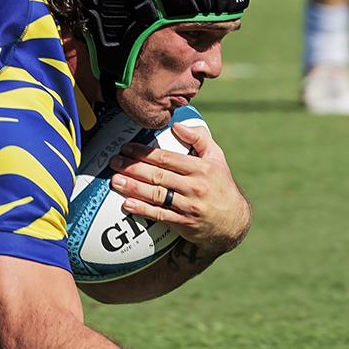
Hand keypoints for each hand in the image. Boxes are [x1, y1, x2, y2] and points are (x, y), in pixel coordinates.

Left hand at [108, 117, 249, 252]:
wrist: (234, 221)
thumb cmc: (221, 184)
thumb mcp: (217, 157)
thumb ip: (199, 137)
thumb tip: (177, 125)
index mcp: (201, 168)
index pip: (167, 158)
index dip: (145, 153)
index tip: (127, 148)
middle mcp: (195, 187)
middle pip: (158, 175)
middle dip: (133, 168)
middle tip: (114, 162)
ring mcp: (189, 206)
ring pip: (156, 195)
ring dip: (133, 188)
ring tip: (115, 181)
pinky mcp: (184, 223)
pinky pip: (160, 215)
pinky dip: (143, 210)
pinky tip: (127, 204)